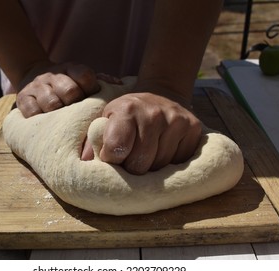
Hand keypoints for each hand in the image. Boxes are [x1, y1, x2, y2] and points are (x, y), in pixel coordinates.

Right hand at [16, 62, 100, 117]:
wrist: (33, 75)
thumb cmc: (67, 83)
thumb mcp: (82, 77)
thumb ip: (102, 81)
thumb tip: (119, 85)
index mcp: (71, 68)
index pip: (85, 75)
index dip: (91, 89)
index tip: (92, 98)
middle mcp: (53, 75)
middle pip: (70, 91)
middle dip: (77, 104)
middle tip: (79, 114)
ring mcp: (37, 86)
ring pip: (51, 103)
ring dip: (60, 114)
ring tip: (63, 120)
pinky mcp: (23, 98)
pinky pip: (32, 111)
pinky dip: (41, 118)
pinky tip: (47, 121)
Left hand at [81, 92, 201, 174]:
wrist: (160, 95)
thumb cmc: (127, 114)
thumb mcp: (106, 120)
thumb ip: (94, 141)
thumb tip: (85, 164)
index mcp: (126, 109)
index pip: (117, 148)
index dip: (112, 160)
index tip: (112, 158)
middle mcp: (153, 113)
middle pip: (139, 164)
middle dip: (131, 167)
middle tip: (130, 158)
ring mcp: (176, 120)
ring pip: (160, 166)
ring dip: (151, 166)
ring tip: (147, 153)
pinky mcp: (194, 128)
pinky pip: (179, 162)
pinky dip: (169, 163)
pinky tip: (163, 149)